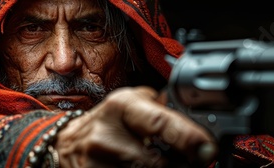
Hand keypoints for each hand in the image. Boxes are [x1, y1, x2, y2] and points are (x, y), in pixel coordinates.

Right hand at [55, 86, 216, 166]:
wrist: (66, 144)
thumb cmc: (107, 122)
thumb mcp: (131, 104)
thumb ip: (161, 109)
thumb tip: (199, 122)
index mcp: (121, 107)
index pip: (160, 123)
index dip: (188, 138)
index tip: (207, 148)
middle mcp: (107, 135)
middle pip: (158, 162)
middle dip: (182, 165)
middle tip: (193, 160)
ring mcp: (98, 163)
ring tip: (160, 160)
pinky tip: (143, 167)